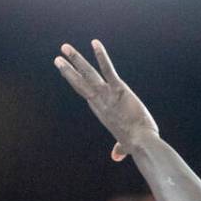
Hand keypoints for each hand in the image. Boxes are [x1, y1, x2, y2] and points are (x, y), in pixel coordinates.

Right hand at [55, 40, 158, 161]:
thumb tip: (116, 156)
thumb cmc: (136, 144)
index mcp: (101, 110)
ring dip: (76, 59)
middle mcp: (99, 102)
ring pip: (88, 74)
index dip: (77, 82)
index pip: (86, 93)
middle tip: (58, 58)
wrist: (142, 143)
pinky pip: (108, 70)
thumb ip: (120, 148)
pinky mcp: (118, 90)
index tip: (68, 73)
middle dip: (69, 70)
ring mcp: (107, 95)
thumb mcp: (125, 145)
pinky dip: (101, 56)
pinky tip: (95, 43)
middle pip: (80, 83)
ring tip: (65, 47)